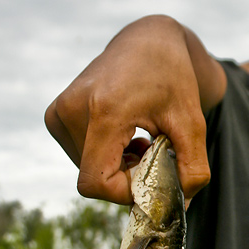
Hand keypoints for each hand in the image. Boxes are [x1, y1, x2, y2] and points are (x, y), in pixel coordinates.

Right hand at [45, 17, 216, 204]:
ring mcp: (59, 111)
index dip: (124, 193)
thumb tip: (180, 206)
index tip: (152, 176)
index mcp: (104, 109)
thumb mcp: (193, 123)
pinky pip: (80, 158)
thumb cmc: (173, 78)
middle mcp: (72, 109)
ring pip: (86, 171)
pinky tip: (125, 137)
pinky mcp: (55, 115)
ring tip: (141, 140)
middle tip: (153, 152)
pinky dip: (105, 157)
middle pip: (93, 179)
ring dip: (117, 168)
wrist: (148, 41)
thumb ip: (193, 169)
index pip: (96, 182)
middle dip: (127, 178)